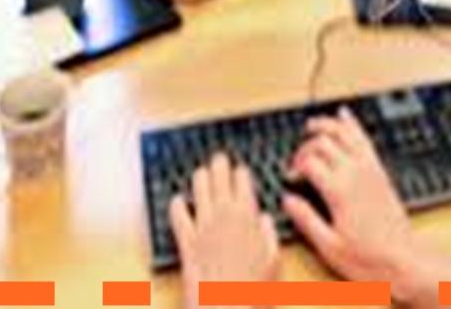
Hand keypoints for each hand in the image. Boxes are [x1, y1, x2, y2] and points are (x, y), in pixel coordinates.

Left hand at [169, 152, 279, 308]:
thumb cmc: (253, 290)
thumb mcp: (273, 260)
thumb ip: (270, 235)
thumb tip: (265, 220)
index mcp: (248, 216)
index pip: (243, 181)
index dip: (241, 173)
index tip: (240, 170)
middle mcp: (223, 215)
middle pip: (219, 178)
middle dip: (219, 166)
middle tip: (219, 159)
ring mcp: (202, 227)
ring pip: (197, 190)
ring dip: (199, 178)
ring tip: (200, 172)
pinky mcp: (185, 242)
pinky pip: (177, 216)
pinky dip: (177, 205)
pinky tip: (177, 199)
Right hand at [282, 107, 425, 302]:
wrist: (404, 261)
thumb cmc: (369, 259)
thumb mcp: (329, 246)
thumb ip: (306, 219)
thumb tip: (288, 200)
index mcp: (339, 191)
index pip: (309, 162)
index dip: (294, 166)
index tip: (290, 178)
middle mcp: (356, 174)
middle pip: (324, 142)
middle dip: (305, 147)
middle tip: (296, 160)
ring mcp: (370, 170)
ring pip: (345, 133)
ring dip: (327, 124)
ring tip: (313, 125)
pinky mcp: (380, 172)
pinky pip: (364, 139)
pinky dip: (353, 124)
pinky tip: (345, 116)